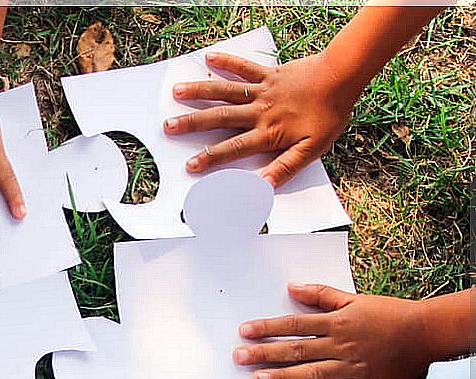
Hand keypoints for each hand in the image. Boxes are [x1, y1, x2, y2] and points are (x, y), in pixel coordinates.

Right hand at [164, 50, 356, 186]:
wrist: (342, 77)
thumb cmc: (329, 115)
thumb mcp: (311, 150)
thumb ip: (285, 168)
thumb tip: (262, 186)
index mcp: (267, 133)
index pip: (233, 148)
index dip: (210, 158)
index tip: (190, 165)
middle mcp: (259, 111)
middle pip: (220, 119)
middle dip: (192, 124)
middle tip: (169, 127)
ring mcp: (262, 91)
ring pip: (225, 92)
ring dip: (200, 92)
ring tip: (177, 93)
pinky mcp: (269, 74)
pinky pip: (245, 67)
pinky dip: (227, 62)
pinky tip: (209, 59)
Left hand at [234, 284, 432, 378]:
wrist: (426, 334)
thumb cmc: (389, 315)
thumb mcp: (355, 300)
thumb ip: (321, 296)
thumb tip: (292, 288)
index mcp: (337, 322)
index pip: (294, 324)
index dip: (267, 328)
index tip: (244, 331)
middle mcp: (341, 345)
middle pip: (296, 350)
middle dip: (265, 353)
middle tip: (239, 357)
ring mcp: (351, 367)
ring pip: (310, 373)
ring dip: (282, 377)